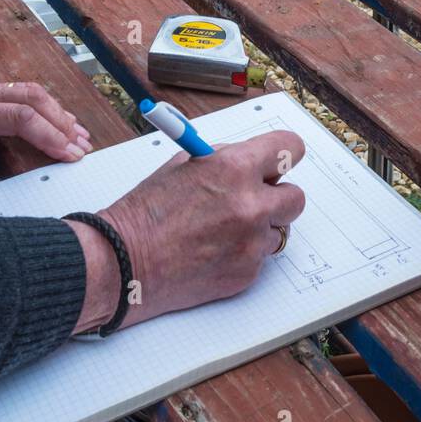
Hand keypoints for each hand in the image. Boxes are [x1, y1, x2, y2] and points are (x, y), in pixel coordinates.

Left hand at [0, 80, 92, 203]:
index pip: (18, 116)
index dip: (48, 134)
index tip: (68, 153)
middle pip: (32, 98)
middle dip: (62, 123)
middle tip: (83, 148)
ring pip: (29, 92)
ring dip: (57, 113)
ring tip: (79, 136)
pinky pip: (18, 94)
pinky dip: (43, 108)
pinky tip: (53, 122)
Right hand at [66, 129, 305, 333]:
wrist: (125, 261)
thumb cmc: (147, 212)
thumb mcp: (184, 165)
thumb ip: (225, 159)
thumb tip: (251, 159)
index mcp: (234, 169)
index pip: (289, 148)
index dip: (283, 154)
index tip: (279, 160)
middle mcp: (250, 206)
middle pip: (295, 196)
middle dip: (277, 195)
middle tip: (254, 198)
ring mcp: (251, 243)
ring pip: (278, 230)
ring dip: (259, 227)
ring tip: (222, 228)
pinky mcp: (247, 273)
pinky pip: (259, 256)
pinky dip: (242, 252)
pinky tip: (212, 250)